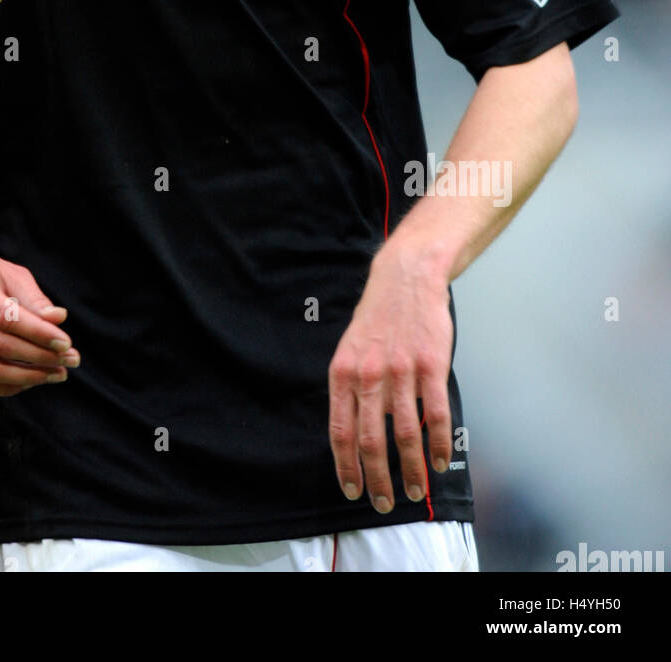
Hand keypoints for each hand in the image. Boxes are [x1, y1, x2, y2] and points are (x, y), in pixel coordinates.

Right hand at [0, 234, 79, 396]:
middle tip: (70, 361)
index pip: (7, 318)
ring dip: (28, 377)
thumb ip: (34, 298)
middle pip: (0, 347)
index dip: (39, 333)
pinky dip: (7, 387)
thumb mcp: (10, 272)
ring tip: (56, 374)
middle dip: (40, 358)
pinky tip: (30, 380)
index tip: (66, 343)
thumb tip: (59, 319)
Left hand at [328, 247, 452, 512]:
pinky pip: (435, 416)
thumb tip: (351, 434)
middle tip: (383, 504)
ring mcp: (401, 372)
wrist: (406, 278)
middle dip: (377, 479)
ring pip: (404, 435)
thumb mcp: (350, 349)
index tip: (353, 491)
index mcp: (344, 373)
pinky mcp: (431, 367)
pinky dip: (438, 445)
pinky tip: (440, 461)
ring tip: (415, 490)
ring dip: (410, 469)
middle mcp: (369, 376)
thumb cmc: (378, 318)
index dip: (346, 466)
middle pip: (370, 441)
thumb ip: (350, 388)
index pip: (340, 431)